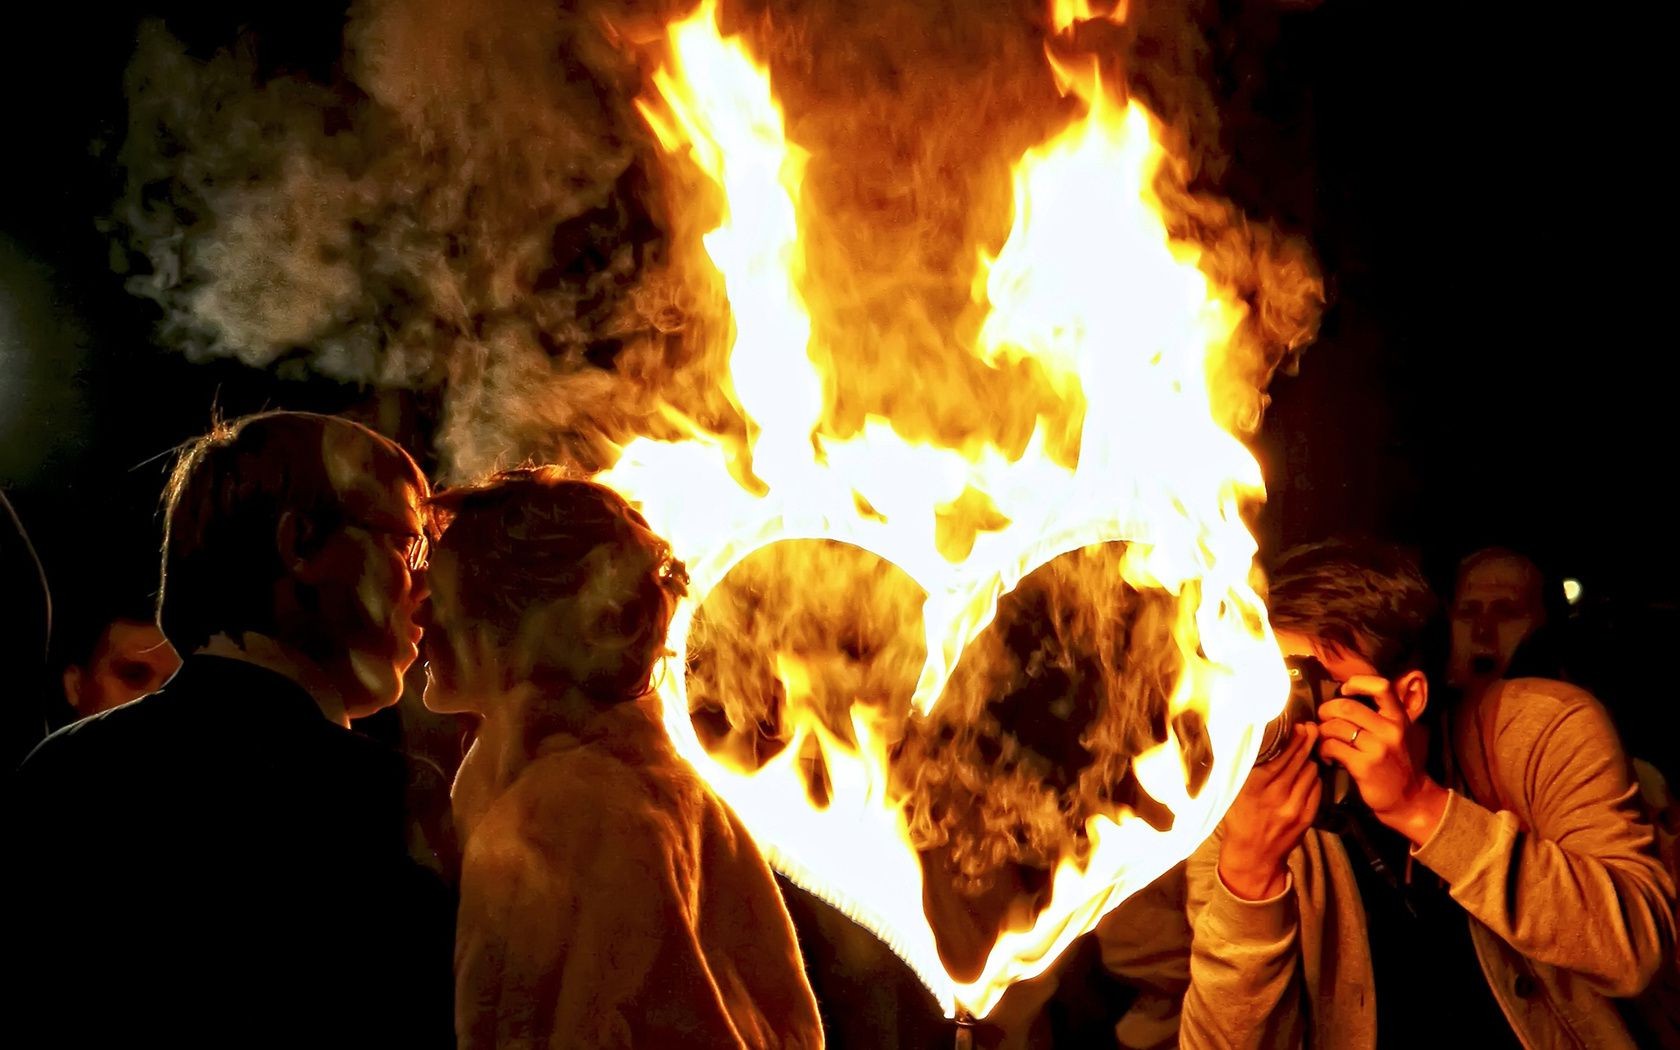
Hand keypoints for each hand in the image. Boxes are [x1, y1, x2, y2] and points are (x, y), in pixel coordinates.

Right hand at [1219, 723, 1320, 899]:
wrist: (1254, 855)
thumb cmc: (1240, 818)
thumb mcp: (1235, 791)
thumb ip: (1248, 768)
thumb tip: (1263, 739)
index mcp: (1254, 785)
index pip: (1281, 754)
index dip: (1293, 737)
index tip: (1298, 724)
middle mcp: (1275, 795)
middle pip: (1299, 759)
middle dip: (1307, 740)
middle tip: (1310, 728)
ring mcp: (1294, 806)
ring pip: (1311, 771)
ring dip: (1309, 760)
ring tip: (1307, 752)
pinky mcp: (1307, 816)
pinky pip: (1317, 788)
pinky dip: (1313, 778)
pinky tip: (1307, 774)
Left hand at [1317, 675, 1448, 844]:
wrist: (1410, 798)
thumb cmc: (1397, 762)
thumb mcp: (1398, 733)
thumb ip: (1380, 714)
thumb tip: (1346, 694)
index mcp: (1399, 718)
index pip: (1381, 687)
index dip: (1358, 682)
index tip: (1345, 689)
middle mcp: (1390, 730)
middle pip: (1346, 707)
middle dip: (1326, 710)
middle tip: (1323, 719)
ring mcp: (1378, 748)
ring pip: (1335, 727)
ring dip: (1322, 732)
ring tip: (1324, 739)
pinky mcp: (1364, 766)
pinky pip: (1332, 747)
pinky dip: (1323, 749)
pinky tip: (1327, 755)